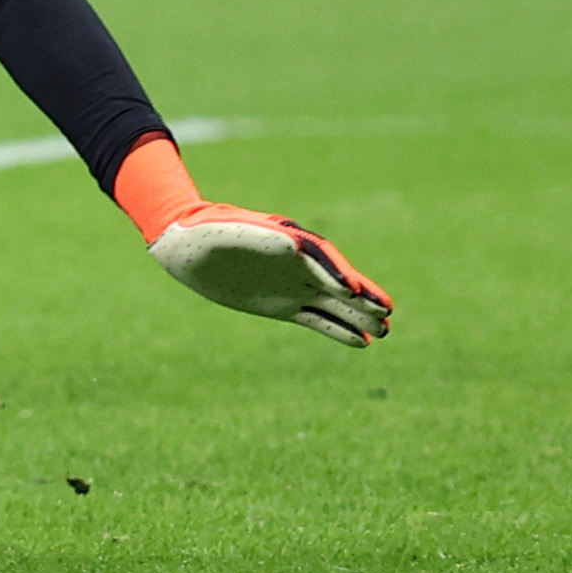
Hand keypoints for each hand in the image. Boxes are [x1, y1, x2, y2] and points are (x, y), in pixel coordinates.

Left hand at [150, 205, 394, 345]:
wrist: (183, 246)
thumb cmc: (205, 231)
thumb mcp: (230, 232)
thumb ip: (260, 238)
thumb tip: (296, 245)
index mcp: (286, 241)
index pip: (321, 259)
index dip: (338, 274)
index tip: (356, 292)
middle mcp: (296, 265)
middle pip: (336, 281)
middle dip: (362, 296)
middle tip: (388, 312)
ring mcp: (291, 285)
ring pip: (333, 303)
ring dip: (358, 316)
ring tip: (386, 331)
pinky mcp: (282, 305)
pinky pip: (316, 319)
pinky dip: (338, 330)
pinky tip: (362, 342)